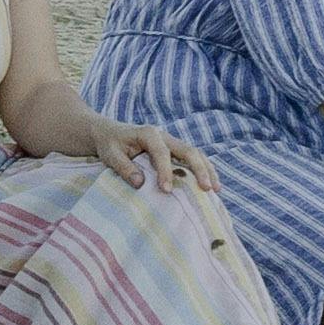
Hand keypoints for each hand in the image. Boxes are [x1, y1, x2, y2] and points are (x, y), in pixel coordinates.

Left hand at [98, 123, 214, 195]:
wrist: (108, 133)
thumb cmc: (109, 145)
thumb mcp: (111, 155)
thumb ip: (124, 168)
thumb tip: (141, 183)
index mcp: (148, 134)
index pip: (161, 153)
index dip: (166, 171)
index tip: (167, 191)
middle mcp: (163, 136)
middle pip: (188, 150)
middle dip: (199, 169)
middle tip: (207, 189)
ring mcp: (170, 142)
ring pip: (194, 153)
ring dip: (207, 169)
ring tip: (215, 189)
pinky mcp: (173, 150)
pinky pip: (191, 158)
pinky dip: (202, 170)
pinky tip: (210, 184)